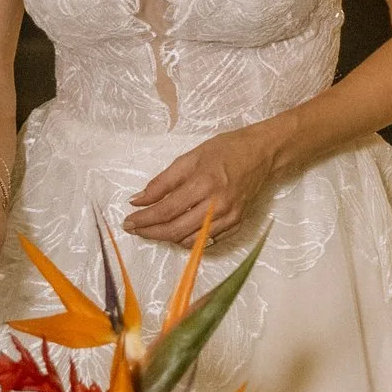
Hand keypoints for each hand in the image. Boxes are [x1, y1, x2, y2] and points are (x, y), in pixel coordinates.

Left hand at [126, 123, 282, 242]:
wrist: (264, 154)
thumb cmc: (226, 150)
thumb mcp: (191, 157)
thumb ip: (163, 181)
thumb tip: (139, 199)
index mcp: (203, 184)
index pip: (166, 210)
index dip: (144, 219)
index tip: (128, 221)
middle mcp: (216, 206)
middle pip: (175, 230)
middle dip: (150, 232)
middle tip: (134, 229)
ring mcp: (229, 218)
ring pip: (190, 240)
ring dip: (167, 238)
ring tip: (152, 230)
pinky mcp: (237, 225)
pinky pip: (206, 241)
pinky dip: (188, 240)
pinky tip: (176, 231)